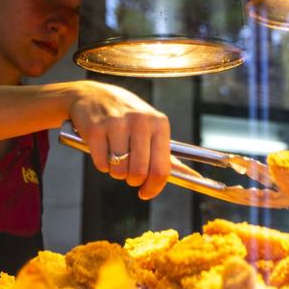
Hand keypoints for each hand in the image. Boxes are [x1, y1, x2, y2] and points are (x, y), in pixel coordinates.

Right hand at [67, 81, 170, 199]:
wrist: (92, 95)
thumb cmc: (127, 117)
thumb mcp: (151, 129)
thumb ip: (169, 156)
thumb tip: (195, 179)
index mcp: (159, 124)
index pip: (162, 168)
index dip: (153, 187)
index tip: (145, 193)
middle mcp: (140, 121)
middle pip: (140, 172)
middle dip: (133, 180)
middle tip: (128, 174)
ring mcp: (117, 123)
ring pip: (119, 170)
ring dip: (116, 172)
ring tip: (115, 158)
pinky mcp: (95, 128)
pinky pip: (101, 164)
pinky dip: (102, 164)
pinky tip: (103, 151)